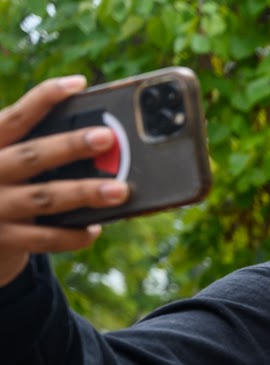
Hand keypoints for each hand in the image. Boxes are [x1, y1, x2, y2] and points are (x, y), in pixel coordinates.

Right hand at [0, 76, 128, 285]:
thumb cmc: (4, 185)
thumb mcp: (9, 159)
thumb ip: (37, 149)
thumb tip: (99, 142)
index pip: (15, 117)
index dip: (44, 98)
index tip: (77, 83)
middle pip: (32, 156)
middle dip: (70, 146)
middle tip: (108, 137)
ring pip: (45, 198)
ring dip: (84, 193)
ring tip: (120, 190)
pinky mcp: (7, 239)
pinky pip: (47, 238)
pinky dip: (74, 234)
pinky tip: (95, 227)